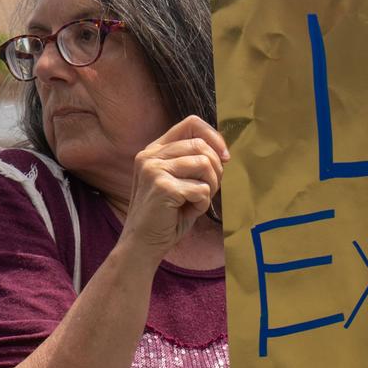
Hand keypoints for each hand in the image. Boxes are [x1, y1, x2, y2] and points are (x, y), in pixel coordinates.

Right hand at [120, 117, 227, 262]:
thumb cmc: (167, 215)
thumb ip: (194, 162)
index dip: (214, 137)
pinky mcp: (162, 186)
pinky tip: (188, 211)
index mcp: (155, 150)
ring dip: (211, 187)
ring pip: (205, 165)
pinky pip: (202, 189)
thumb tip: (224, 152)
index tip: (225, 156)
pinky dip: (203, 204)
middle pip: (201, 145)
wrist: (143, 243)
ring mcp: (154, 169)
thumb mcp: (180, 181)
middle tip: (210, 189)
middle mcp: (151, 155)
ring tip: (197, 200)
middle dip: (216, 169)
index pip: (191, 124)